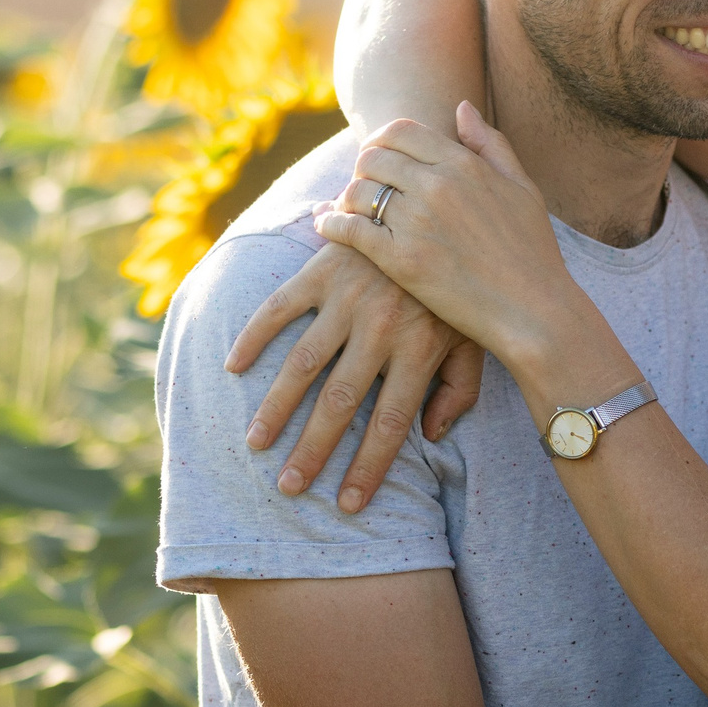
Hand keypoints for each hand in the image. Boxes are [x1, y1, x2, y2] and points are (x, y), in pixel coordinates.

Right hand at [224, 240, 484, 513]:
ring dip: (277, 408)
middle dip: (314, 450)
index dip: (369, 467)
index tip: (348, 505)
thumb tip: (430, 435)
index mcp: (422, 348)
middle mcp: (383, 327)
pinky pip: (279, 307)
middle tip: (290, 488)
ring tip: (257, 444)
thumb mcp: (474, 335)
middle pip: (342, 403)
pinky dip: (253, 336)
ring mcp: (349, 297)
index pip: (393, 424)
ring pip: (304, 363)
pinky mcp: (322, 269)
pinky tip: (233, 367)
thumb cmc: (458, 283)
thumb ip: (460, 388)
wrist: (437, 201)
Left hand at [314, 109, 588, 371]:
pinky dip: (330, 224)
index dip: (381, 140)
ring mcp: (417, 222)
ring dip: (346, 198)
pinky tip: (327, 227)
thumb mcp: (522, 187)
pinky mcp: (401, 260)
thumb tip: (461, 107)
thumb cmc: (533, 252)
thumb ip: (490, 144)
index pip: (400, 130)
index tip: (380, 159)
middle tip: (363, 187)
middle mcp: (437, 185)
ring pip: (357, 191)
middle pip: (372, 157)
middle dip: (362, 169)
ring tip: (349, 210)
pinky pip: (349, 229)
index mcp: (464, 164)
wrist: (535, 311)